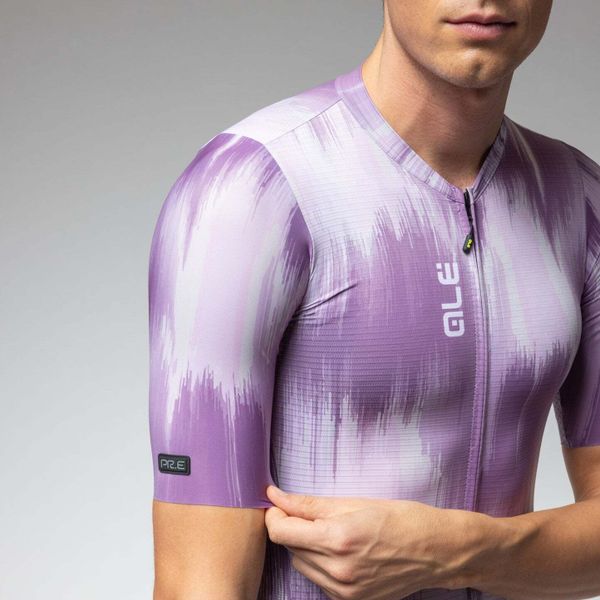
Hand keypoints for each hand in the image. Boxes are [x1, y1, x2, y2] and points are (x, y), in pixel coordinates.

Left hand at [264, 485, 467, 599]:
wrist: (436, 551)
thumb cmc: (399, 518)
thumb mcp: (352, 502)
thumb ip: (308, 503)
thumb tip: (275, 495)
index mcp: (337, 540)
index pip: (280, 532)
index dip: (275, 514)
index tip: (280, 503)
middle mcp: (337, 571)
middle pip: (289, 547)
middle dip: (292, 527)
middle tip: (313, 513)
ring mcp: (344, 592)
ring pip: (301, 564)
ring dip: (305, 546)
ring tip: (332, 531)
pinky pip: (318, 579)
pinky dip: (320, 563)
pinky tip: (341, 550)